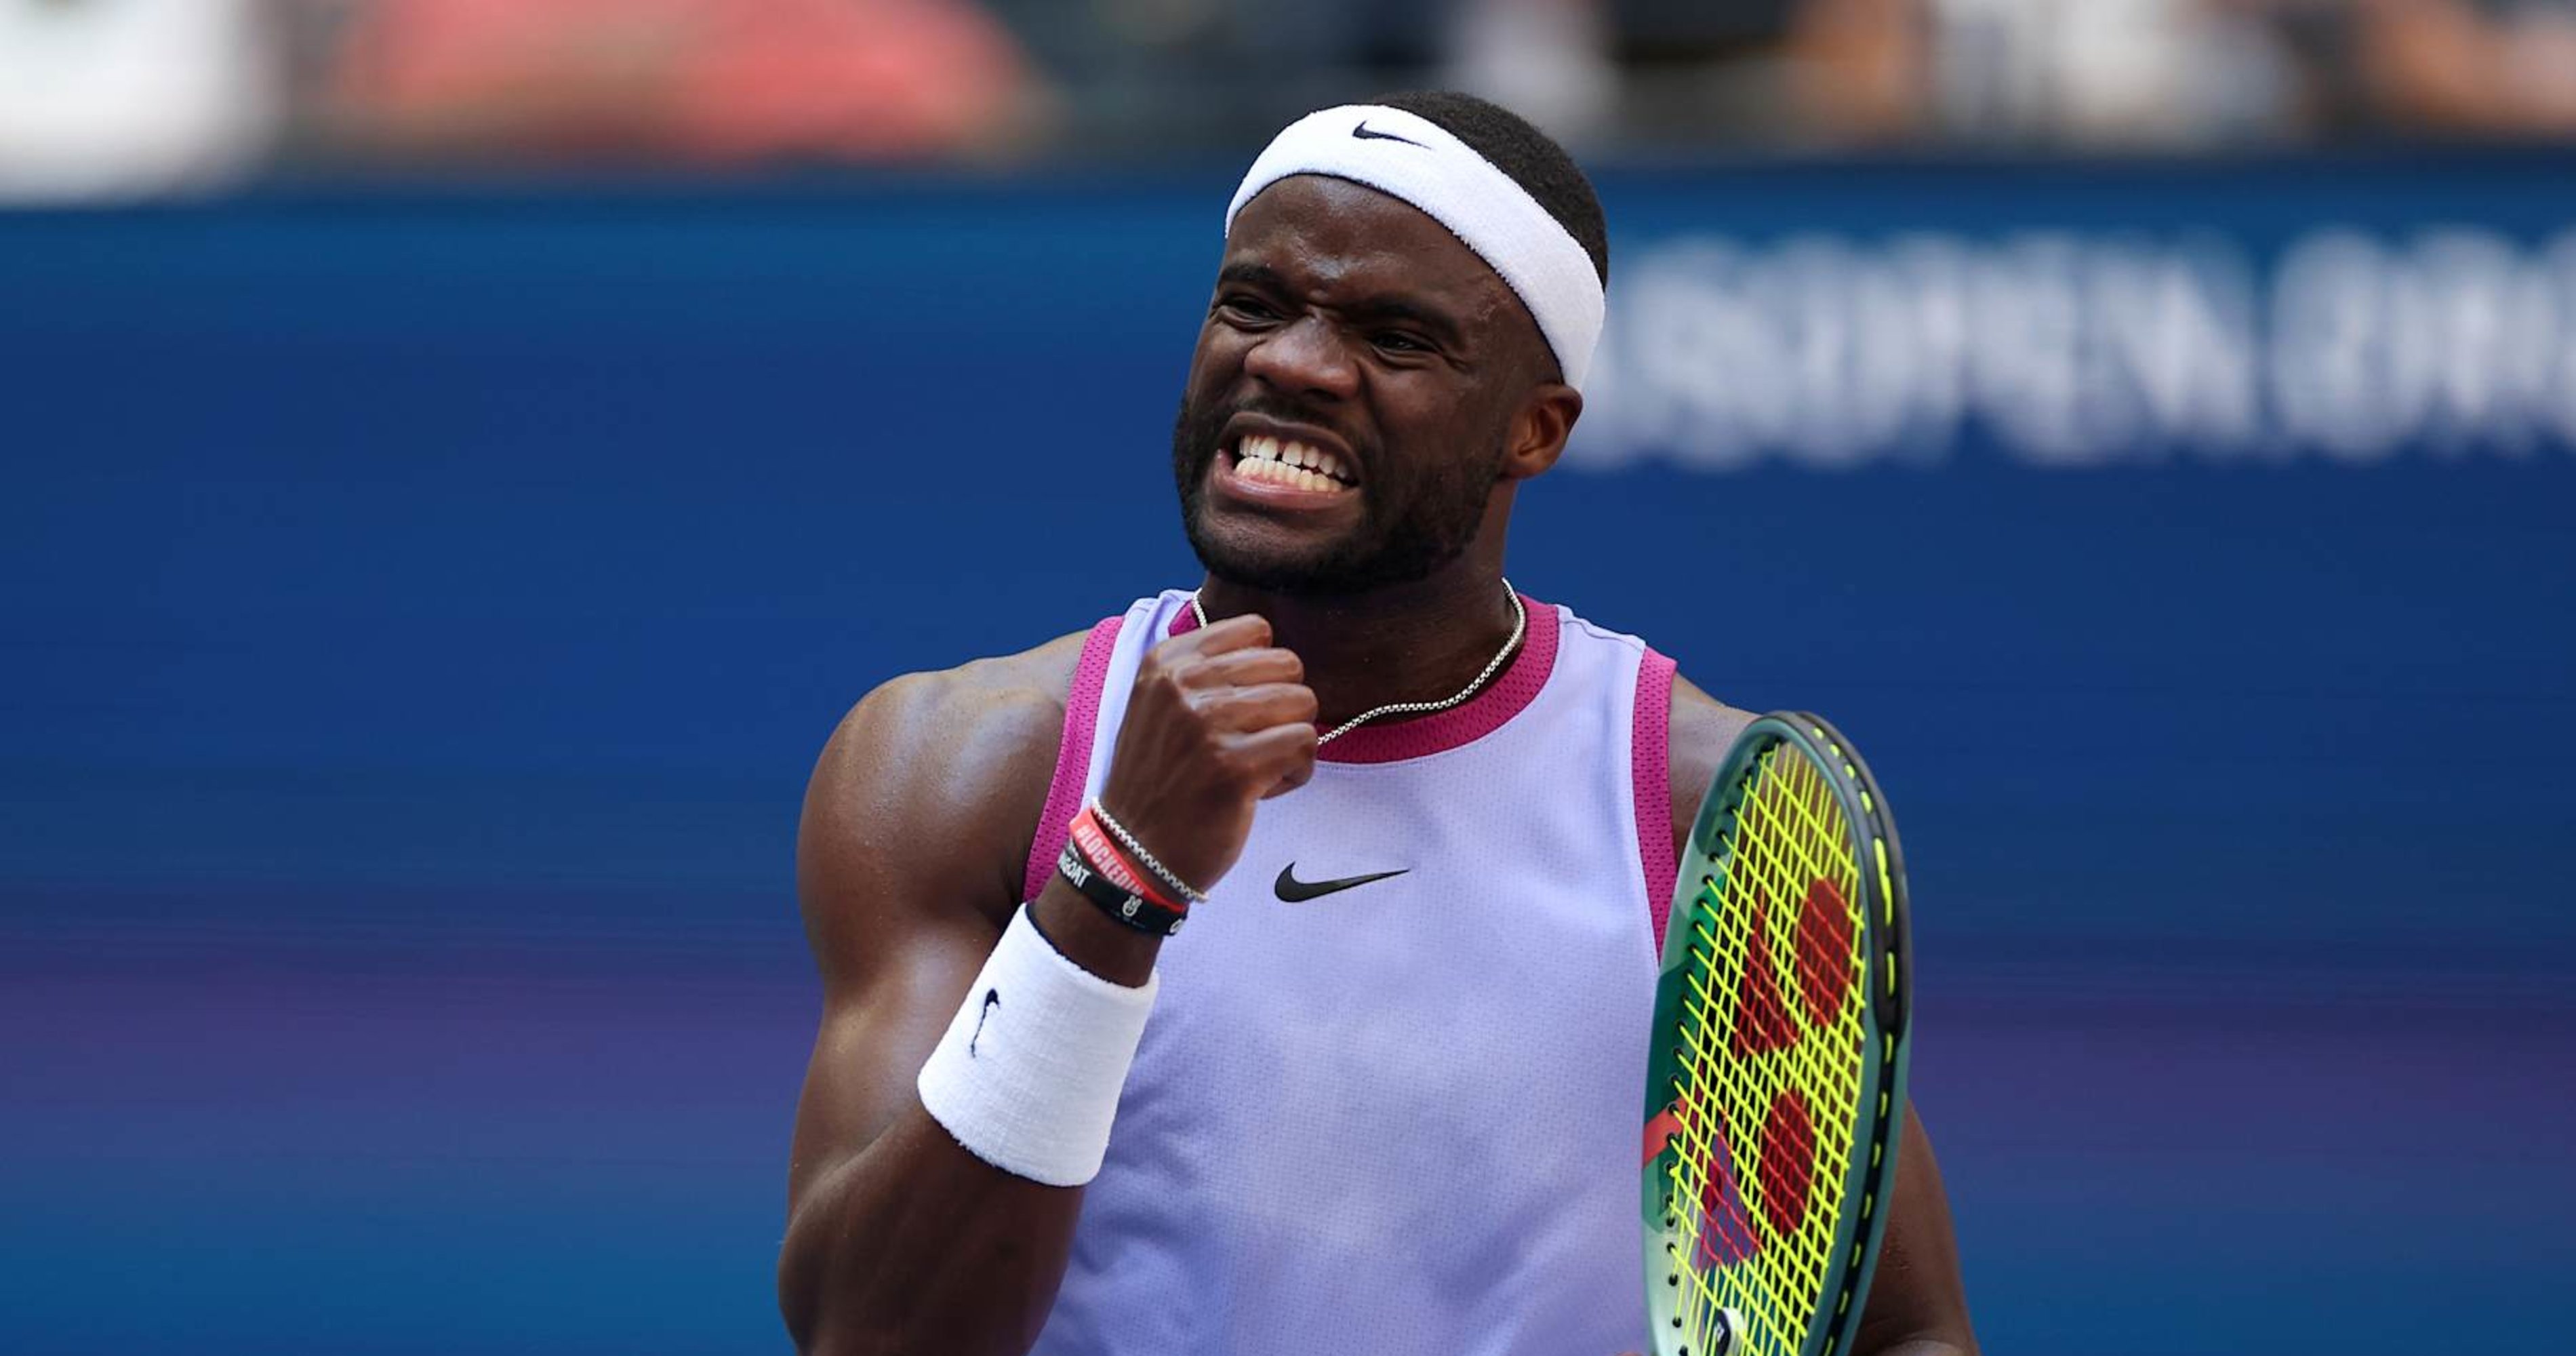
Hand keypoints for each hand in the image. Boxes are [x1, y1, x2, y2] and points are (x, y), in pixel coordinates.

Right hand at [1094, 613, 1315, 891]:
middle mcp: (1183, 684)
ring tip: (1257, 766)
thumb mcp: (1162, 705)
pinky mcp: (1234, 767)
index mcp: (1167, 661)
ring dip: (1291, 740)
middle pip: (1288, 665)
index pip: (1257, 630)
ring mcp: (1207, 724)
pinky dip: (1297, 772)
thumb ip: (1208, 670)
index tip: (1242, 708)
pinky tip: (1264, 789)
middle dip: (1284, 707)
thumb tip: (1279, 654)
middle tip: (1253, 743)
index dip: (1265, 672)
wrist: (1133, 851)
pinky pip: (1305, 744)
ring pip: (1303, 702)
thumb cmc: (1162, 780)